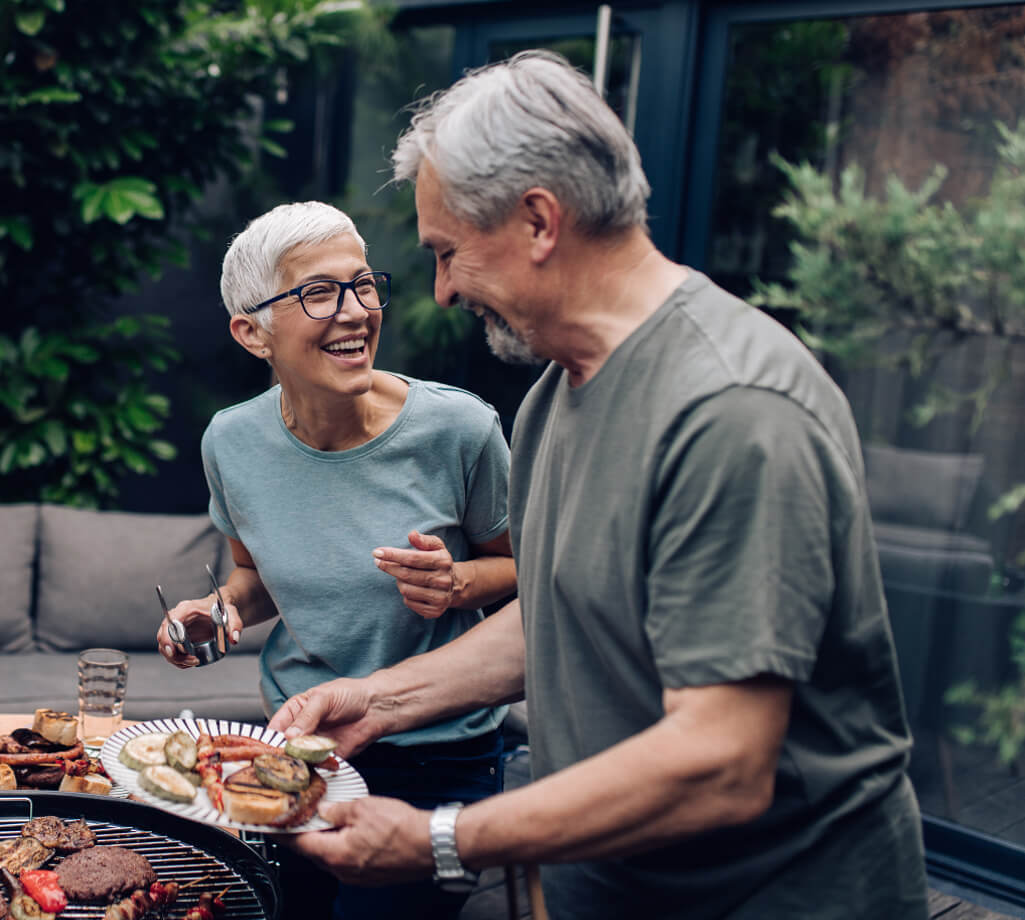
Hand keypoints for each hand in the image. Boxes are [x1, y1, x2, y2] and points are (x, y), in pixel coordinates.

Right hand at [156, 593, 243, 668]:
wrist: (220, 610)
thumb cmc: (223, 609)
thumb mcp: (232, 614)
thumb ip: (235, 625)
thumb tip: (234, 639)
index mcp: (186, 609)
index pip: (170, 622)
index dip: (168, 637)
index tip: (173, 651)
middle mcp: (177, 618)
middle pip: (163, 637)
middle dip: (173, 653)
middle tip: (191, 660)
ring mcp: (176, 629)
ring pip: (165, 647)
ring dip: (177, 659)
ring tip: (194, 661)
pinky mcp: (178, 638)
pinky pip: (171, 651)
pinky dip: (178, 660)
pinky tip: (190, 662)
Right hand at [267, 678, 380, 758]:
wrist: (375, 707)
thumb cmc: (350, 694)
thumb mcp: (324, 698)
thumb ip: (307, 716)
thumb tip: (289, 735)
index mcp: (294, 711)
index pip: (275, 728)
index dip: (270, 739)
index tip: (269, 748)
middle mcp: (301, 730)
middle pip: (283, 748)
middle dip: (283, 754)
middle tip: (287, 757)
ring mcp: (312, 745)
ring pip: (298, 760)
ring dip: (300, 763)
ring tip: (304, 760)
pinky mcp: (326, 757)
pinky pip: (316, 767)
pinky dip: (317, 767)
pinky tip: (321, 762)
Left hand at [279, 796, 432, 884]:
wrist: (430, 844)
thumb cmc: (401, 828)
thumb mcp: (362, 807)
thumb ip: (338, 809)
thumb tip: (325, 809)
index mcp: (335, 854)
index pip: (298, 844)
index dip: (281, 833)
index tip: (269, 826)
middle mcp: (342, 870)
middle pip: (313, 852)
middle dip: (304, 833)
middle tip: (298, 816)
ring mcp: (357, 875)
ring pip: (331, 855)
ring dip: (325, 839)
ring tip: (326, 819)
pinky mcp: (370, 874)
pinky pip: (347, 859)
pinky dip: (342, 845)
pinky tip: (350, 830)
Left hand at [373, 530, 463, 618]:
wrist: (456, 585)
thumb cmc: (438, 562)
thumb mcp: (436, 547)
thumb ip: (424, 540)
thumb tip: (412, 534)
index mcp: (444, 561)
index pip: (412, 558)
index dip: (393, 555)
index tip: (377, 552)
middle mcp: (444, 580)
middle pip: (407, 575)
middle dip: (389, 567)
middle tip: (378, 562)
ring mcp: (440, 597)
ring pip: (406, 590)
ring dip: (399, 582)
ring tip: (402, 576)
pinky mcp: (435, 611)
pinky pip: (409, 603)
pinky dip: (406, 595)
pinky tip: (411, 588)